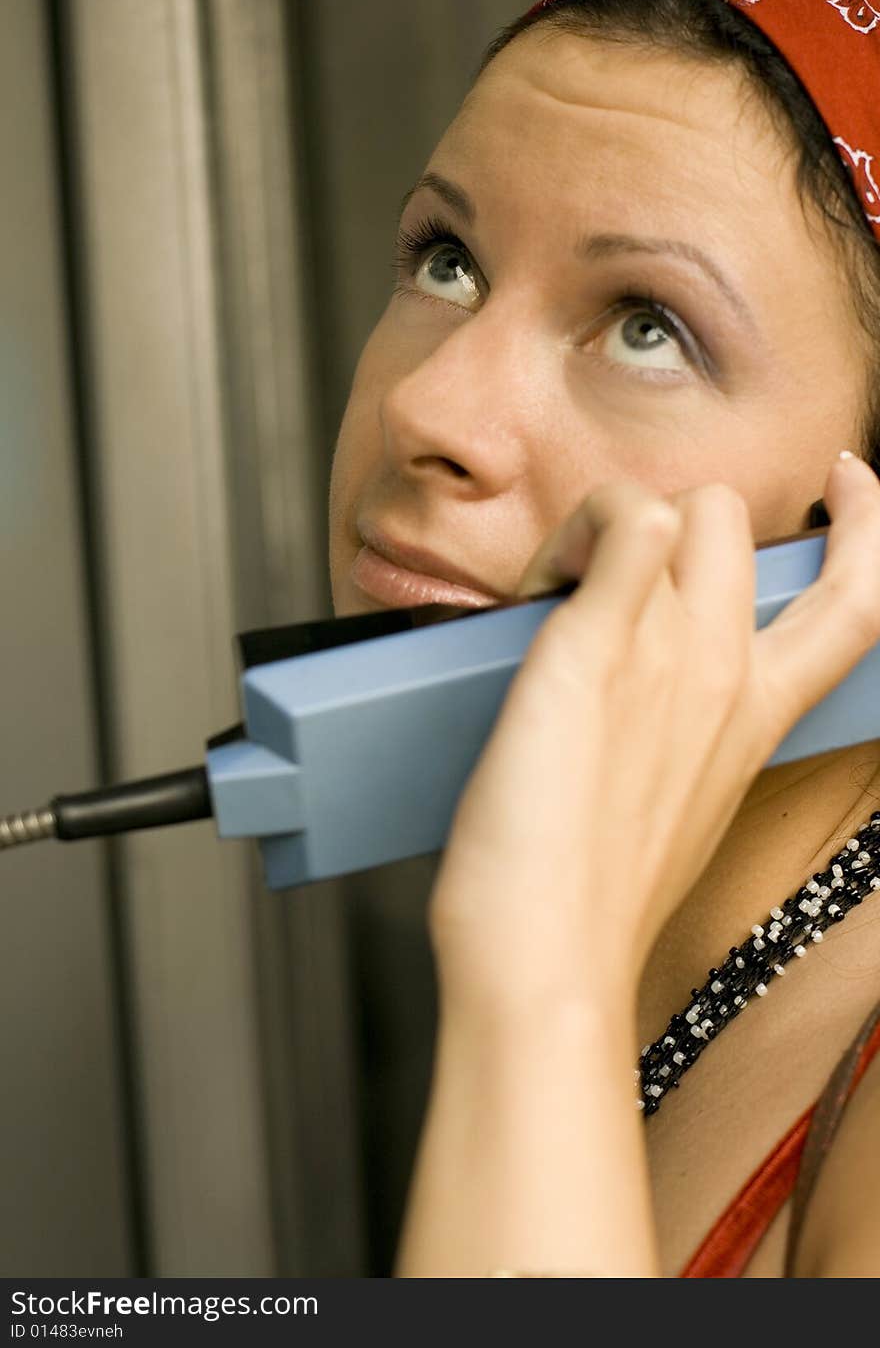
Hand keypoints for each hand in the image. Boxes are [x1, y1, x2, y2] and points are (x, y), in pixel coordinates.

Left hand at [429, 455, 879, 1015]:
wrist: (548, 955)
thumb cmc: (592, 899)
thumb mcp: (681, 807)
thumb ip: (689, 733)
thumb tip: (647, 687)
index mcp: (760, 716)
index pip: (858, 602)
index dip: (869, 526)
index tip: (849, 477)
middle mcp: (731, 671)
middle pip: (737, 517)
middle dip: (671, 518)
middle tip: (600, 578)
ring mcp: (672, 651)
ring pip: (681, 504)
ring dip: (611, 522)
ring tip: (555, 593)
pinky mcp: (597, 646)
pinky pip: (623, 518)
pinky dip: (581, 526)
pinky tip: (543, 584)